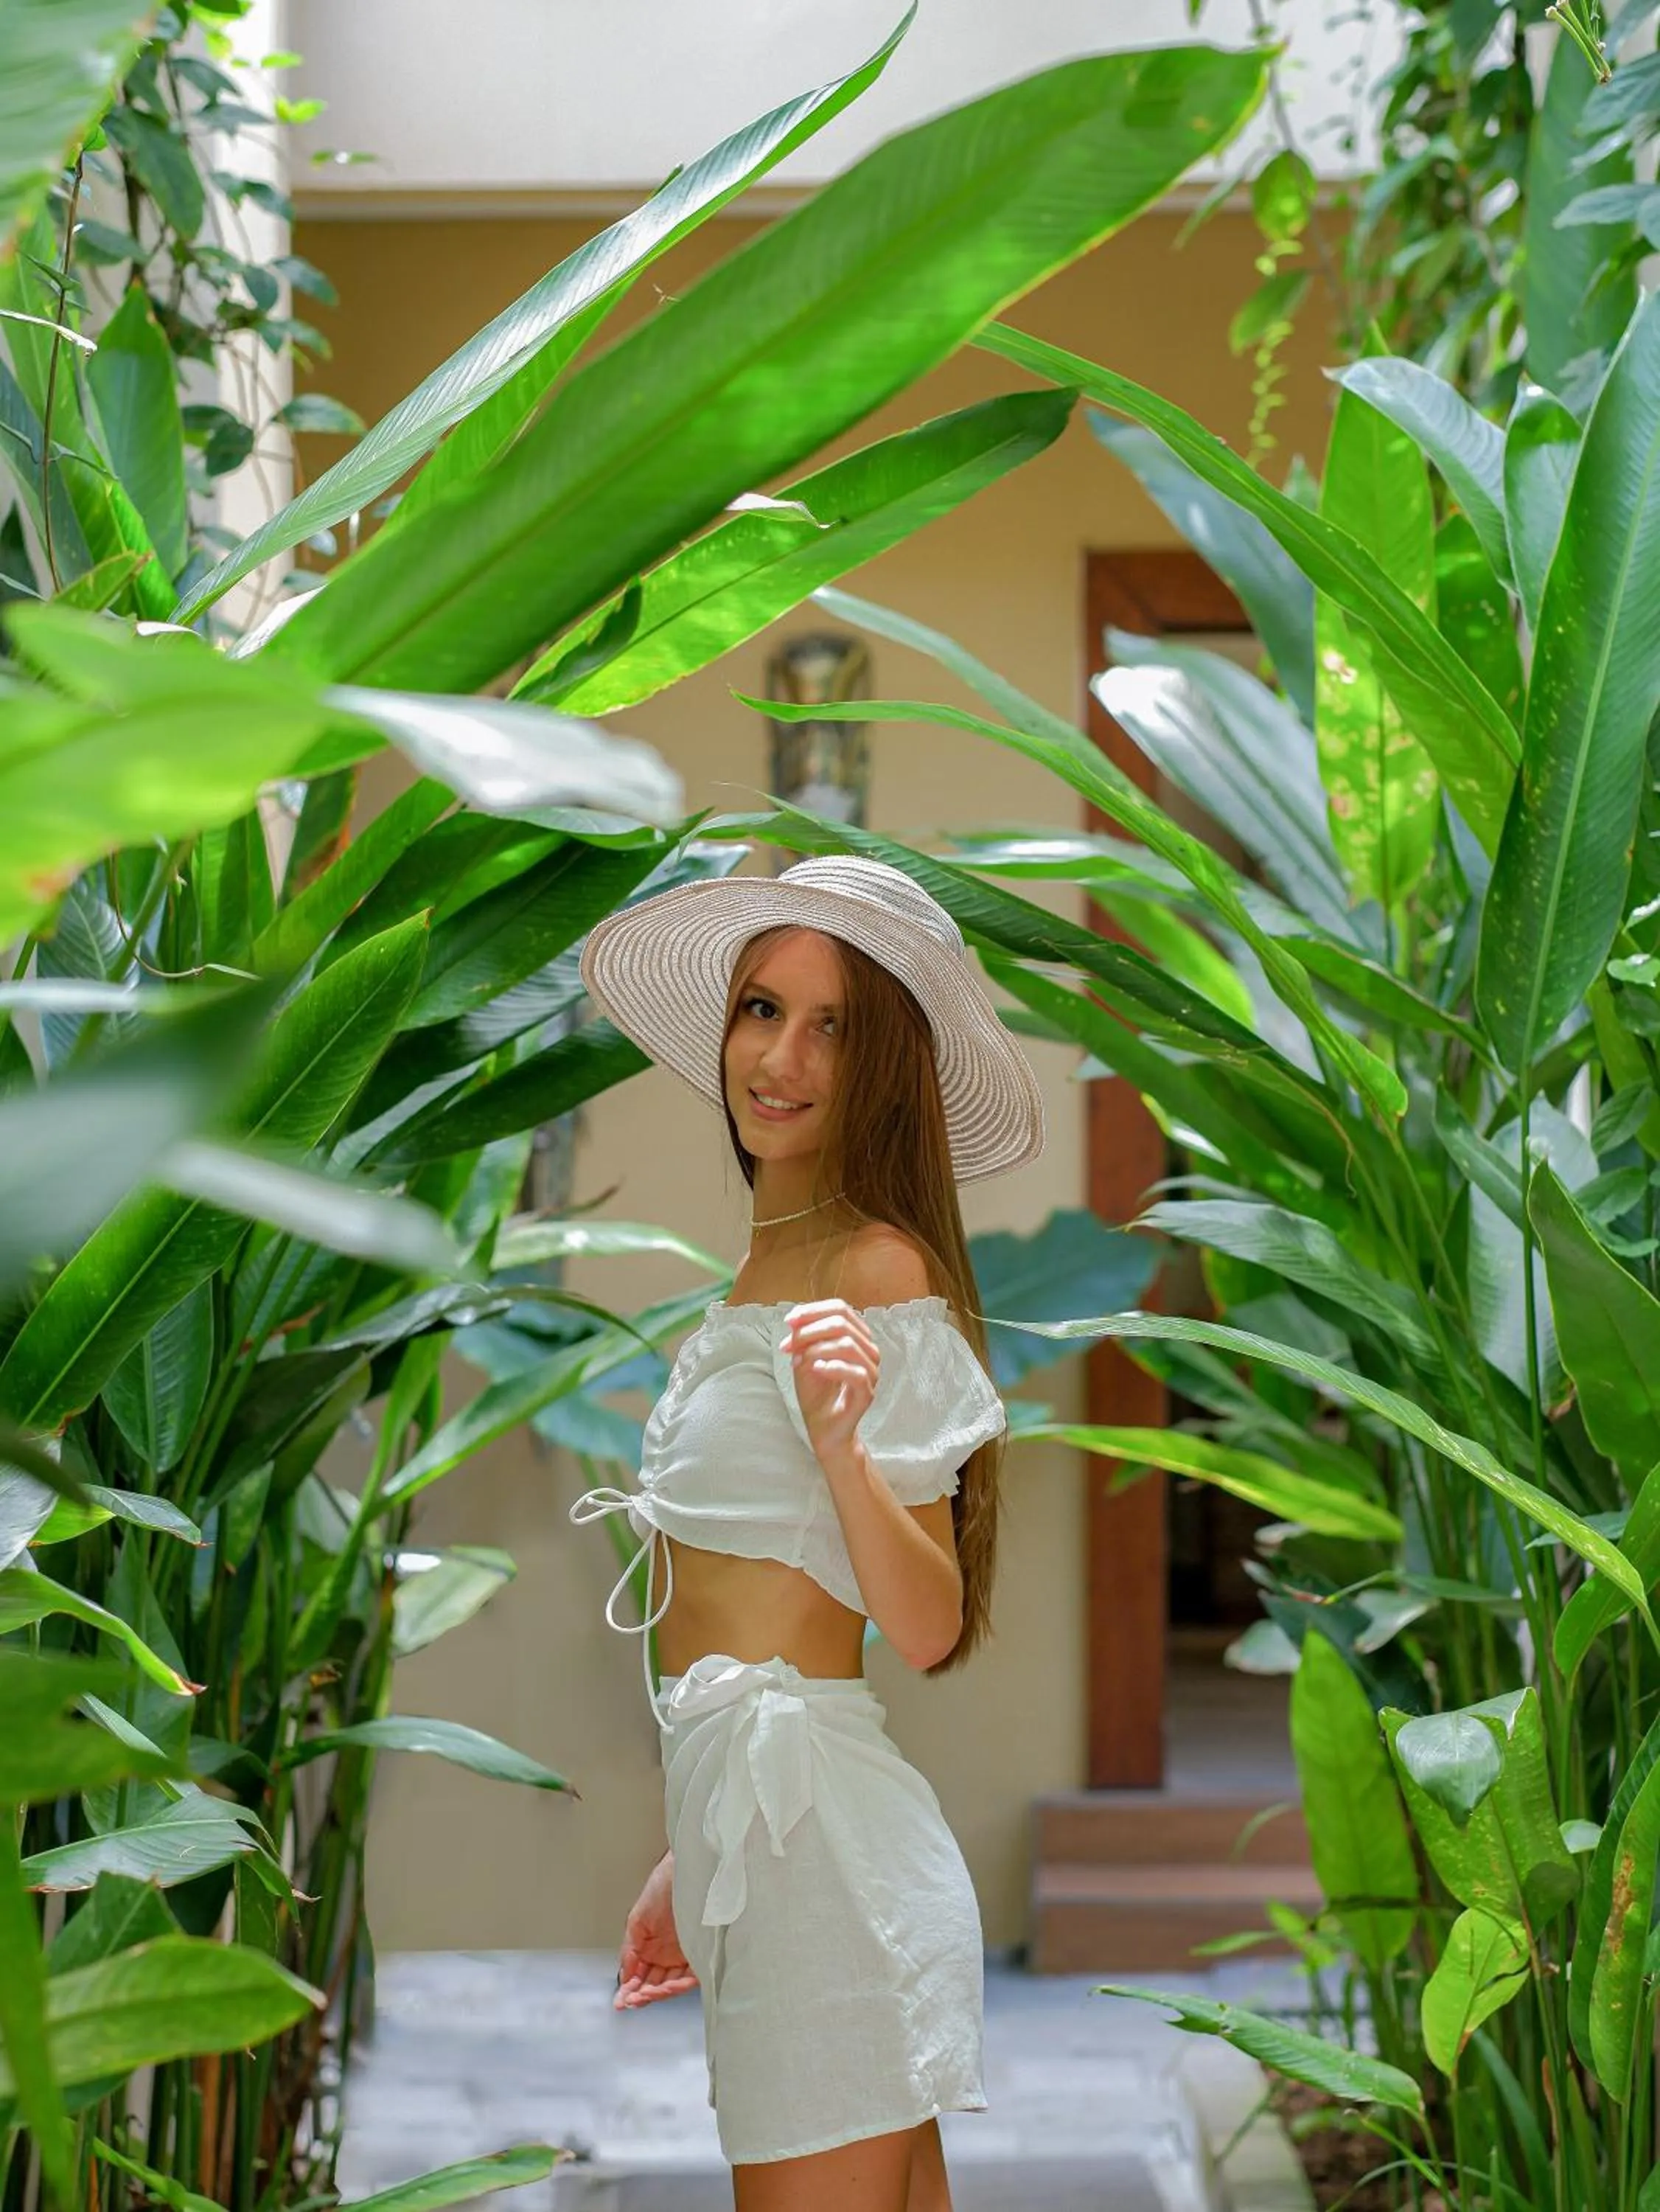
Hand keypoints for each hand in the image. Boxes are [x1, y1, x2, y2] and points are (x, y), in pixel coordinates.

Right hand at [616, 1850, 696, 2009]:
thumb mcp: (637, 1920)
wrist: (688, 1870)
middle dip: (642, 1996)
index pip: (640, 1977)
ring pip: (672, 1984)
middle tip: (632, 2000)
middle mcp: (668, 1954)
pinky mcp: (702, 1953)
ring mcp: (685, 1954)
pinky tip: (667, 1987)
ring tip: (646, 1995)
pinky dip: (679, 1985)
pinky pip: (692, 1977)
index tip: (621, 2002)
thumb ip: (629, 1951)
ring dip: (658, 1993)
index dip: (631, 1992)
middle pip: (655, 1984)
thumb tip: (624, 1977)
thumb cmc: (663, 1886)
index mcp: (652, 1947)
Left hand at [783, 1298, 879, 1466]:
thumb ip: (803, 1337)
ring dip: (816, 1348)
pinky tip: (815, 1369)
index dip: (813, 1310)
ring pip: (848, 1344)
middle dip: (809, 1330)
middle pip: (842, 1323)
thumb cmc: (816, 1392)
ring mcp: (870, 1372)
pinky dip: (831, 1367)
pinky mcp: (867, 1392)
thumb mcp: (804, 1358)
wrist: (822, 1427)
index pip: (841, 1309)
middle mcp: (868, 1351)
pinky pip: (854, 1372)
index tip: (789, 1321)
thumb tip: (795, 1318)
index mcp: (856, 1337)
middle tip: (788, 1345)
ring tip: (798, 1360)